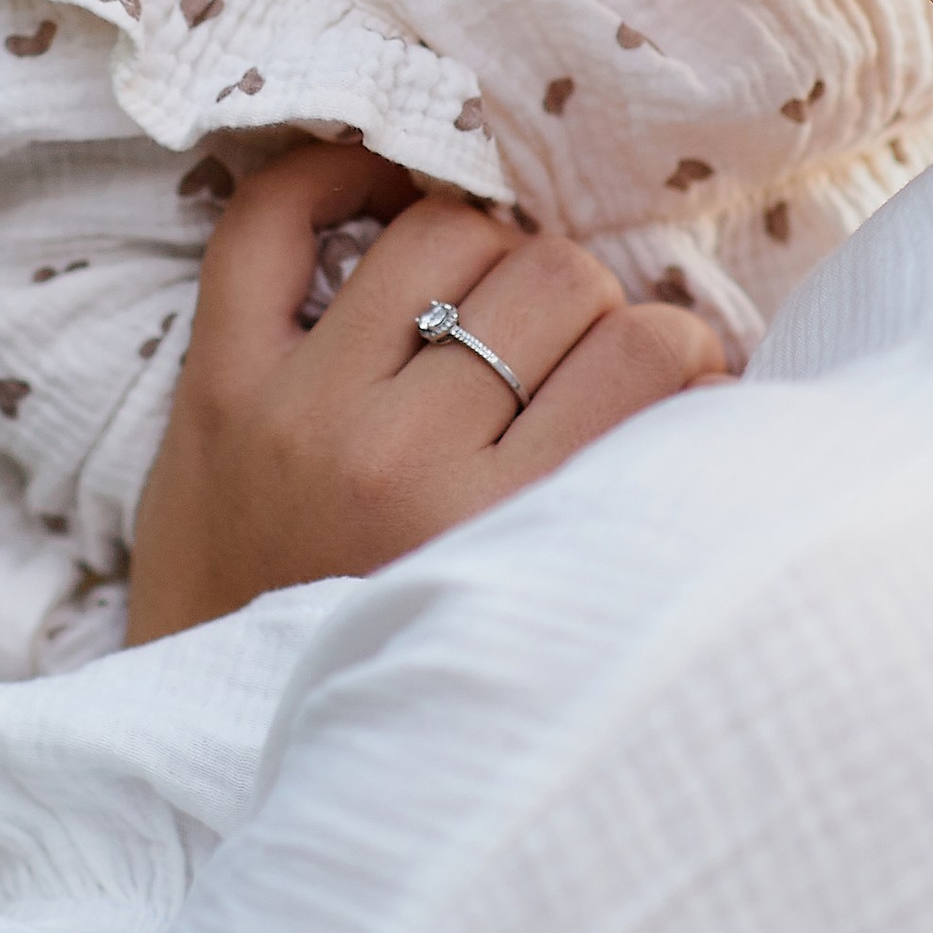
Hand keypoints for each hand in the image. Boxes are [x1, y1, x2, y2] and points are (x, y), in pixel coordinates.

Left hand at [127, 142, 726, 642]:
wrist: (215, 752)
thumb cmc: (403, 677)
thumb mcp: (534, 615)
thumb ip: (618, 502)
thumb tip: (717, 371)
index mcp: (499, 530)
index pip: (646, 358)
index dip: (683, 349)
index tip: (672, 378)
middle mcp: (398, 459)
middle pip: (556, 281)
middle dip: (588, 304)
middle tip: (568, 355)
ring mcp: (299, 408)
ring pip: (447, 234)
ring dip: (490, 254)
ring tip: (487, 308)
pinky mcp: (216, 383)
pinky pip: (268, 220)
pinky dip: (329, 180)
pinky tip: (378, 194)